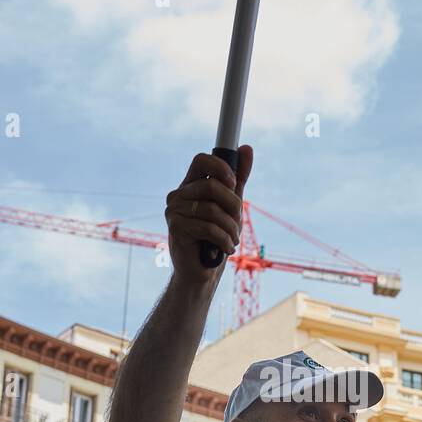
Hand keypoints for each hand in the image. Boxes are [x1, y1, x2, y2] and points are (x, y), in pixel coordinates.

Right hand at [164, 145, 252, 281]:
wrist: (201, 272)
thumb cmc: (215, 238)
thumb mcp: (231, 205)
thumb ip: (238, 178)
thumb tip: (246, 148)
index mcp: (191, 185)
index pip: (202, 160)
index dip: (221, 167)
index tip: (233, 183)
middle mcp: (178, 195)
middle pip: (213, 186)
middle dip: (234, 207)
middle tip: (237, 223)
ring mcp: (174, 211)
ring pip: (213, 209)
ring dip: (231, 228)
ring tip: (233, 240)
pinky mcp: (175, 228)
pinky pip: (208, 227)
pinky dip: (224, 239)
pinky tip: (226, 248)